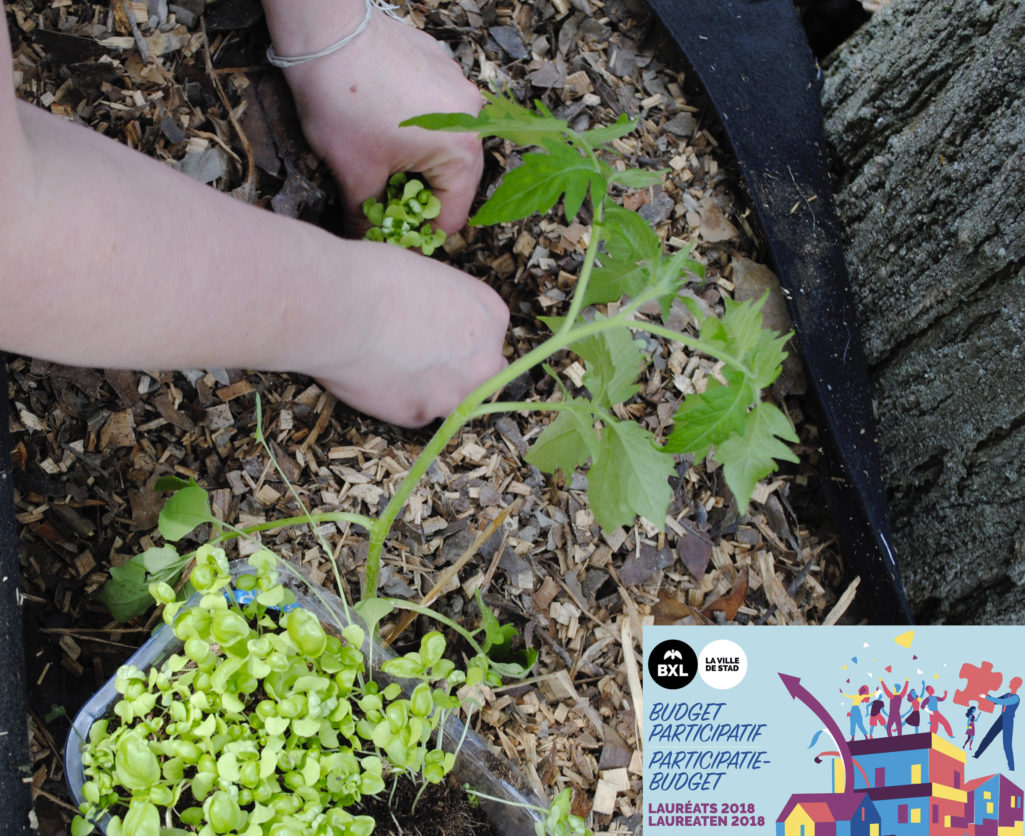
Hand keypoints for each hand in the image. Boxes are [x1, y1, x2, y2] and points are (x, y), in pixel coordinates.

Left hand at [272, 7, 483, 232]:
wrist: (327, 31)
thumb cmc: (344, 99)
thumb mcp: (354, 172)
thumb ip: (368, 216)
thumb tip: (367, 240)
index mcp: (461, 151)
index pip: (451, 216)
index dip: (421, 235)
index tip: (398, 239)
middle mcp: (472, 119)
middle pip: (455, 181)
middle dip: (421, 198)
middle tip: (388, 206)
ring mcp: (459, 88)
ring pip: (446, 145)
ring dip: (420, 162)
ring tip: (383, 162)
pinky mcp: (442, 67)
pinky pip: (437, 113)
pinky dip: (417, 128)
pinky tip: (384, 124)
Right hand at [300, 243, 508, 427]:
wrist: (338, 306)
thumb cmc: (377, 278)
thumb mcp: (431, 279)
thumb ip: (447, 308)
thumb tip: (436, 322)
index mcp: (491, 316)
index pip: (488, 340)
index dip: (460, 340)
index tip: (437, 337)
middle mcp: (483, 361)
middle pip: (482, 377)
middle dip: (457, 372)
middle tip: (421, 359)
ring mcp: (453, 394)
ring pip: (448, 401)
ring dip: (427, 391)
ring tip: (389, 364)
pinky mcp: (418, 416)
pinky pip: (413, 413)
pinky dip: (397, 402)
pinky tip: (375, 376)